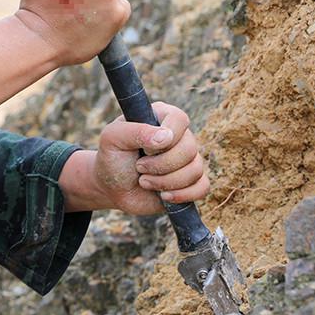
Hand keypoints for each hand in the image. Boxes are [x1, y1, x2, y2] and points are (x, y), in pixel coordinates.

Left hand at [59, 102, 209, 214]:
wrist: (112, 187)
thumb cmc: (112, 157)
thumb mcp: (112, 138)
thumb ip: (135, 131)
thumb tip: (166, 137)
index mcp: (161, 117)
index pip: (179, 119)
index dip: (166, 136)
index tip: (145, 149)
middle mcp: (179, 136)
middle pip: (189, 149)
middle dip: (161, 165)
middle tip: (139, 167)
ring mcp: (187, 159)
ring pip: (195, 170)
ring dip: (166, 181)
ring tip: (144, 182)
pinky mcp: (190, 182)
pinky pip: (203, 187)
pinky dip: (183, 195)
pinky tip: (163, 196)